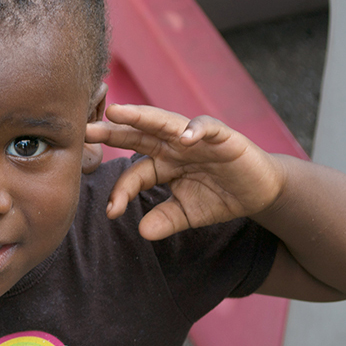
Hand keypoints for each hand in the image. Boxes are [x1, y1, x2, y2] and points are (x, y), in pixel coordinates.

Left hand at [87, 104, 285, 239]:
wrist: (260, 191)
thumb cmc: (219, 197)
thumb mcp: (188, 214)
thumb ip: (165, 220)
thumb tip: (143, 232)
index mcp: (162, 163)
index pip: (134, 173)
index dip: (121, 190)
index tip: (111, 211)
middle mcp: (173, 146)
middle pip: (138, 134)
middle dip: (112, 131)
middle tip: (86, 129)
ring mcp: (195, 138)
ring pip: (164, 122)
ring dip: (140, 116)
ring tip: (118, 112)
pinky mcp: (223, 137)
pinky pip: (207, 128)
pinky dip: (196, 130)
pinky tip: (185, 137)